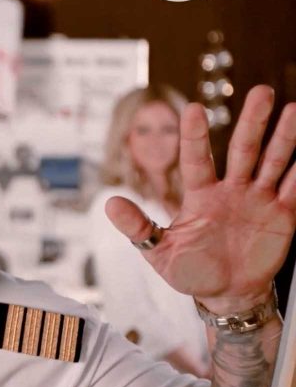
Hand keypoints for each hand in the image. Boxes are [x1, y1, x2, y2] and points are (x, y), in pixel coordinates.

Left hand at [106, 85, 295, 313]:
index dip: (195, 136)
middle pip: (243, 149)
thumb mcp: (159, 252)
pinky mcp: (281, 215)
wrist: (226, 294)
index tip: (194, 109)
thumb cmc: (190, 271)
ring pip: (273, 161)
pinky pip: (294, 188)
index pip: (197, 159)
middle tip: (262, 92)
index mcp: (201, 195)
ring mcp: (257, 199)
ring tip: (293, 109)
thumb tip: (109, 204)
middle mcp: (231, 190)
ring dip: (284, 137)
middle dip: (253, 121)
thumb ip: (138, 228)